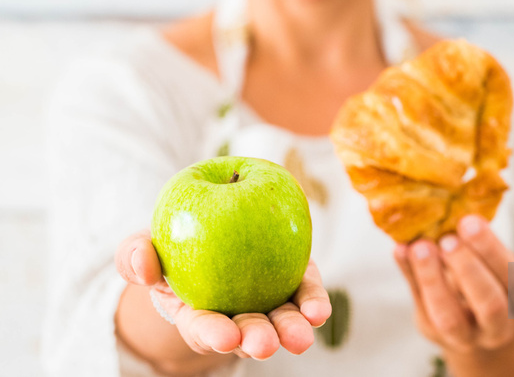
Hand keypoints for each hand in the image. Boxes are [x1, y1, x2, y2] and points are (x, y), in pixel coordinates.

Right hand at [116, 229, 330, 359]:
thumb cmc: (172, 248)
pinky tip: (318, 311)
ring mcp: (269, 302)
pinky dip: (313, 304)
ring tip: (301, 335)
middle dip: (256, 340)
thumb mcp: (144, 249)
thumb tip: (144, 264)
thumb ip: (134, 256)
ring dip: (291, 329)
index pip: (204, 328)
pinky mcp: (294, 282)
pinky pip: (305, 295)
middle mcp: (237, 316)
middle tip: (264, 343)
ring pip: (282, 321)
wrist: (211, 231)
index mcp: (198, 315)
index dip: (213, 333)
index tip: (224, 336)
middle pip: (248, 332)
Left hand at [394, 215, 513, 352]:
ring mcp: (465, 336)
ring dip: (432, 279)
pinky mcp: (432, 331)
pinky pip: (420, 306)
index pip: (513, 277)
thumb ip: (474, 243)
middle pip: (490, 304)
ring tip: (419, 246)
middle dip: (467, 268)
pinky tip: (401, 250)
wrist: (475, 326)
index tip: (469, 220)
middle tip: (447, 239)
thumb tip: (449, 206)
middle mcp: (499, 324)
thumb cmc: (485, 279)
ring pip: (450, 318)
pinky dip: (410, 275)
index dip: (490, 250)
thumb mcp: (491, 263)